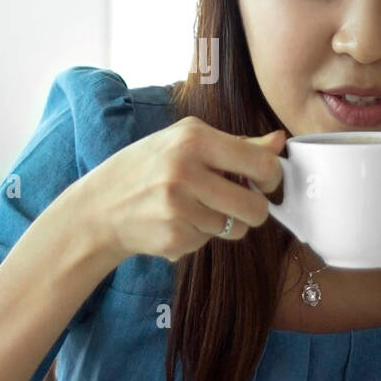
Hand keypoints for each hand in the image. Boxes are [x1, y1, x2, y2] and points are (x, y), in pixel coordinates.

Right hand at [75, 116, 285, 263]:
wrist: (99, 207)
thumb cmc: (148, 167)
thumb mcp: (186, 142)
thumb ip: (237, 144)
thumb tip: (280, 141)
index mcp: (193, 138)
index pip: (260, 164)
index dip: (272, 178)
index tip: (264, 182)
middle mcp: (185, 171)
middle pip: (255, 207)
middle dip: (255, 210)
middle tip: (240, 204)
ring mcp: (178, 208)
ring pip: (235, 228)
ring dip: (224, 223)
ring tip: (195, 209)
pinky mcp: (173, 238)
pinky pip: (209, 242)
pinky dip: (199, 235)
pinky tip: (176, 222)